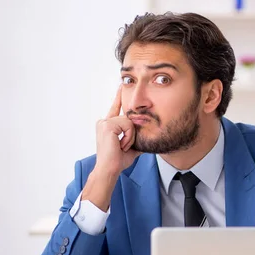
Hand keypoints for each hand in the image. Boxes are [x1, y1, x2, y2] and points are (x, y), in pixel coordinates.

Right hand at [81, 87, 141, 210]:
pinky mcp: (107, 124)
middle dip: (131, 134)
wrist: (110, 169)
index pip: (116, 109)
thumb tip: (150, 138)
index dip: (119, 97)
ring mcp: (105, 122)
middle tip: (122, 146)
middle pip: (129, 117)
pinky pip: (128, 125)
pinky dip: (128, 136)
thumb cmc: (118, 160)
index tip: (121, 85)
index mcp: (108, 125)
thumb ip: (137, 138)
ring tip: (122, 146)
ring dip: (130, 136)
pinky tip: (121, 144)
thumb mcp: (131, 147)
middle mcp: (104, 121)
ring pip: (129, 121)